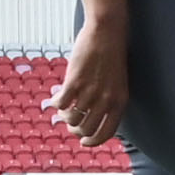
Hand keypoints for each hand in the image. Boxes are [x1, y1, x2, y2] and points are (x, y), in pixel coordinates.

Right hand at [50, 14, 129, 145]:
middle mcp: (106, 100)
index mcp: (119, 102)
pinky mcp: (75, 81)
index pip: (106, 133)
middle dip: (75, 130)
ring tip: (63, 109)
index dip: (93, 141)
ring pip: (71, 118)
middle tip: (69, 124)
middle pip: (85, 129)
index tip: (83, 142)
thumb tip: (87, 119)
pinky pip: (60, 104)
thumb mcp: (116, 83)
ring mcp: (90, 91)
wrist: (107, 32)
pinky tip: (55, 98)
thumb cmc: (111, 57)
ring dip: (64, 116)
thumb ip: (107, 101)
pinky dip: (55, 104)